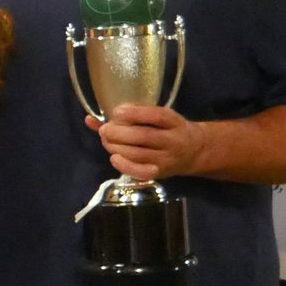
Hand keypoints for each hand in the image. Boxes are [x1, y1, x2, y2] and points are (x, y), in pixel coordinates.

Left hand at [92, 103, 207, 181]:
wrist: (194, 152)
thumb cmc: (167, 130)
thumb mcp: (156, 118)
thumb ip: (129, 116)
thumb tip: (90, 119)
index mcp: (174, 121)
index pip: (157, 116)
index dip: (136, 113)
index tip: (117, 111)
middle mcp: (173, 140)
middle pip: (144, 136)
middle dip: (119, 132)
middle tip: (105, 130)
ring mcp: (167, 158)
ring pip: (139, 153)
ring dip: (117, 147)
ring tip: (106, 141)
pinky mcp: (160, 173)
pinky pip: (141, 172)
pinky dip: (125, 165)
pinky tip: (114, 158)